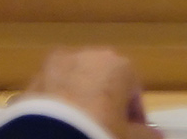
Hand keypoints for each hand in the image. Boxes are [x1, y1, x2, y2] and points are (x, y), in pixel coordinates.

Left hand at [16, 46, 155, 138]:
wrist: (52, 136)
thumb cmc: (101, 130)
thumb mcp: (129, 138)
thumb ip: (146, 134)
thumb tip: (155, 135)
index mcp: (117, 65)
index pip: (134, 88)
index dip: (135, 114)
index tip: (133, 132)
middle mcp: (85, 55)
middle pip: (102, 81)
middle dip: (106, 103)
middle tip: (107, 128)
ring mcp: (54, 65)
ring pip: (74, 83)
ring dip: (80, 101)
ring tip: (81, 127)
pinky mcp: (32, 80)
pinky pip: (52, 93)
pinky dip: (58, 106)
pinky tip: (59, 126)